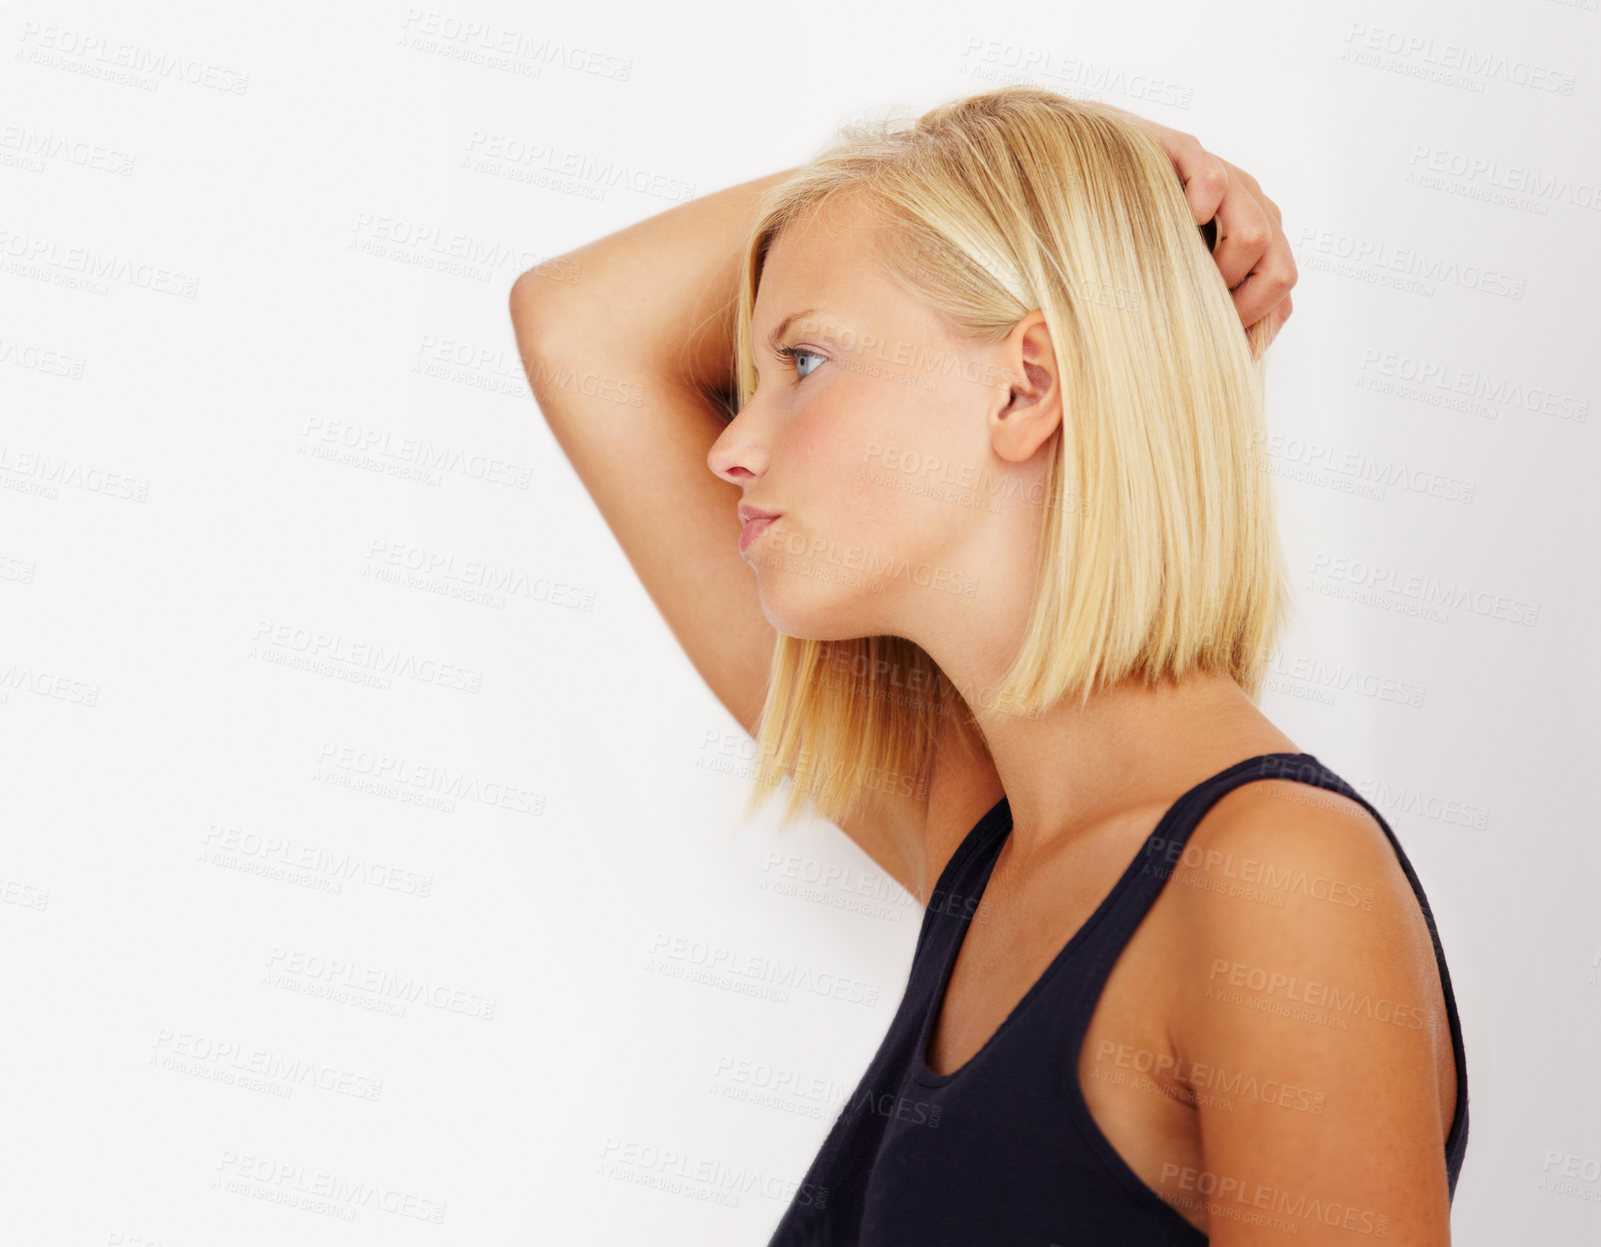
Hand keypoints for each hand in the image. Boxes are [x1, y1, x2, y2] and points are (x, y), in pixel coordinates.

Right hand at [1108, 108, 1295, 347]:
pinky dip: (1199, 208)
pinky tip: (1170, 222)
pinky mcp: (1186, 151)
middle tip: (1192, 318)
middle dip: (1238, 308)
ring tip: (1173, 277)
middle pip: (1280, 273)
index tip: (1207, 342)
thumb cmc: (1129, 230)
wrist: (1085, 165)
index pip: (1281, 294)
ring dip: (1215, 273)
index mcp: (1258, 237)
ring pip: (1255, 236)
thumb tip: (1232, 356)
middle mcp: (1252, 207)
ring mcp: (1224, 179)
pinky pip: (1213, 181)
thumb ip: (1207, 308)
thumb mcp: (1174, 277)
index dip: (1250, 326)